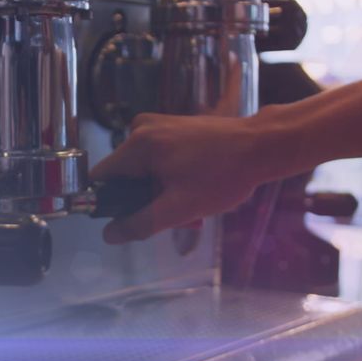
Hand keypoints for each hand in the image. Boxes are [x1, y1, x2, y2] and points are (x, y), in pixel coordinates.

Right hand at [89, 109, 304, 243]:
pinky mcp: (171, 126)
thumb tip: (109, 235)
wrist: (261, 145)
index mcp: (137, 145)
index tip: (133, 217)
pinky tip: (193, 184)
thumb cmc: (223, 175)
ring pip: (142, 169)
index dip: (110, 203)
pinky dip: (169, 176)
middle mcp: (140, 128)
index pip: (101, 179)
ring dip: (159, 190)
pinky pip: (156, 158)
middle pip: (123, 175)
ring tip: (190, 200)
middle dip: (144, 199)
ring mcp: (157, 125)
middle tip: (175, 212)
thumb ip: (140, 223)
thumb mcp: (179, 208)